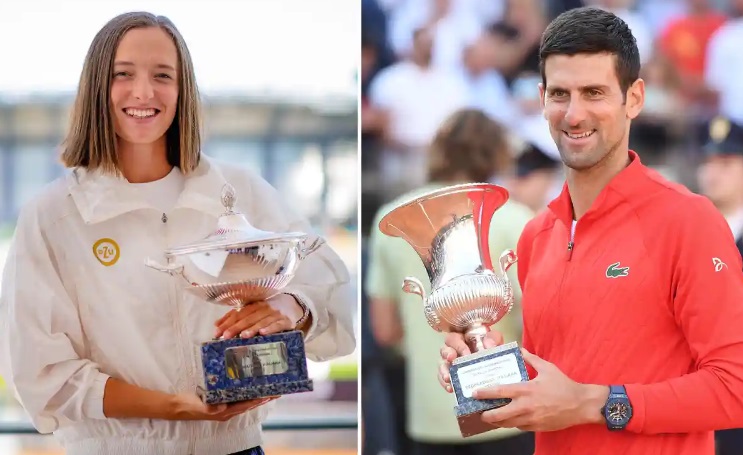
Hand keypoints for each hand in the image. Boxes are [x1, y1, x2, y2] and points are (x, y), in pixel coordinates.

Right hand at [169, 393, 277, 421]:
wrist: (177, 406)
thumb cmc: (189, 405)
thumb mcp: (200, 405)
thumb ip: (210, 407)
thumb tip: (222, 407)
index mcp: (225, 412)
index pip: (247, 405)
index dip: (259, 400)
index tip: (271, 394)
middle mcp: (228, 410)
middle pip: (250, 403)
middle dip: (263, 397)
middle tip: (276, 389)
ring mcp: (225, 406)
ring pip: (245, 400)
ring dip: (256, 394)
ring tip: (268, 386)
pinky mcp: (221, 401)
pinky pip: (237, 396)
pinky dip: (245, 391)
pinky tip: (249, 384)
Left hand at [215, 294, 300, 338]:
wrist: (291, 306)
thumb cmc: (267, 312)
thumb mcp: (251, 311)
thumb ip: (234, 317)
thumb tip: (216, 325)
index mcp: (253, 305)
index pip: (238, 313)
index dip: (227, 322)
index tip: (217, 332)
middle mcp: (264, 308)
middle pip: (248, 317)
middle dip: (237, 327)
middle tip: (227, 336)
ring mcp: (275, 314)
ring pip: (262, 321)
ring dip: (252, 328)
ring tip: (243, 335)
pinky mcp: (285, 321)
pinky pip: (277, 325)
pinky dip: (270, 328)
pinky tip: (263, 333)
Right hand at [437, 330, 503, 392]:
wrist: (495, 366)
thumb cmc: (491, 350)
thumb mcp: (495, 340)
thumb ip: (493, 338)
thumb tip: (489, 345)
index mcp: (461, 339)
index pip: (454, 338)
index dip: (458, 345)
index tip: (466, 353)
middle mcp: (453, 350)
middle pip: (444, 350)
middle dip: (447, 355)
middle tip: (452, 360)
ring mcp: (450, 364)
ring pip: (442, 365)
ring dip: (444, 371)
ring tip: (448, 378)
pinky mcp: (451, 376)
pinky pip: (443, 379)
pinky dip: (445, 384)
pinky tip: (450, 388)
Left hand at [473, 349, 607, 431]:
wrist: (581, 405)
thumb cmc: (564, 385)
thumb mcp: (547, 368)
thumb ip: (531, 359)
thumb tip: (521, 350)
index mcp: (526, 390)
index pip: (500, 392)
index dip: (485, 393)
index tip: (474, 393)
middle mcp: (526, 406)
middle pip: (499, 414)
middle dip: (486, 415)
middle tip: (480, 412)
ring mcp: (531, 419)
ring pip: (508, 424)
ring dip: (497, 422)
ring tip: (490, 418)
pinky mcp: (537, 427)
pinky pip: (519, 427)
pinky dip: (512, 424)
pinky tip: (509, 421)